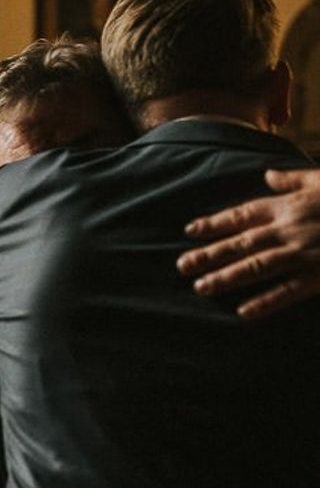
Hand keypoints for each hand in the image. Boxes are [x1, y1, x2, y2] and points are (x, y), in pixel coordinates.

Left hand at [178, 168, 319, 318]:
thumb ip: (294, 179)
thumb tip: (267, 175)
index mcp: (291, 204)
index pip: (243, 214)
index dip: (214, 223)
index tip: (189, 231)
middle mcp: (292, 228)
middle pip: (242, 242)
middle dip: (210, 254)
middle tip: (182, 265)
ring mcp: (306, 253)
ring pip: (258, 267)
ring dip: (227, 278)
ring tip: (202, 287)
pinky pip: (290, 291)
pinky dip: (266, 302)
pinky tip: (244, 312)